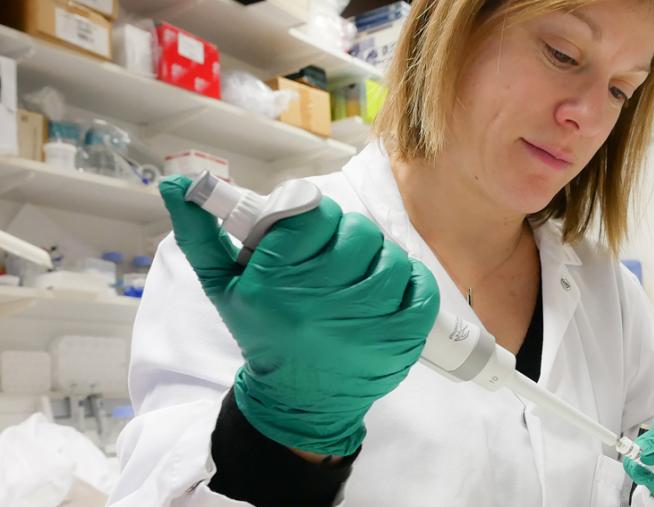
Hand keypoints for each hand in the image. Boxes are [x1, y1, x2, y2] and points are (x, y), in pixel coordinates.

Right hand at [159, 175, 439, 456]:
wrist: (299, 402)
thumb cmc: (264, 335)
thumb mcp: (223, 288)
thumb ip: (201, 233)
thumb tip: (177, 183)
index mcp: (274, 285)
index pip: (314, 214)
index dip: (315, 218)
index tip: (311, 233)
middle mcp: (319, 303)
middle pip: (356, 232)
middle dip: (348, 238)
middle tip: (338, 256)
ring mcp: (365, 323)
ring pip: (390, 256)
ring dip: (380, 259)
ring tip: (361, 276)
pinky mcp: (400, 339)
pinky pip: (421, 287)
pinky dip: (411, 282)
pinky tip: (391, 291)